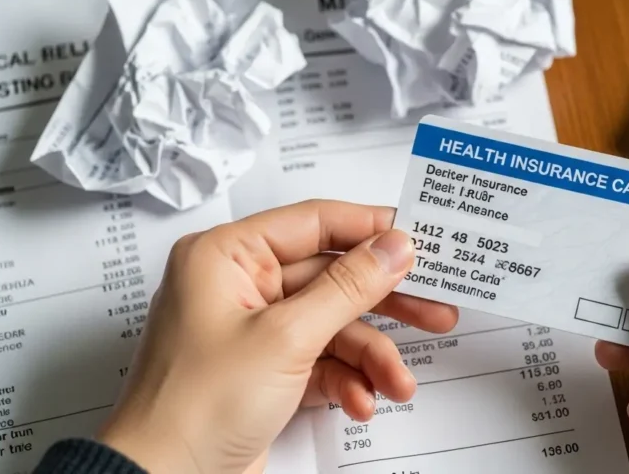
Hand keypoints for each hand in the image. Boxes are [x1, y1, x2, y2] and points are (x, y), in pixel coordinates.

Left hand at [96, 200, 457, 473]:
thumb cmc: (193, 406)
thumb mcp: (286, 337)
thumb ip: (348, 287)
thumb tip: (393, 246)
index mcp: (225, 256)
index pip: (313, 222)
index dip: (371, 228)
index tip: (419, 238)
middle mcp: (237, 286)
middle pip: (331, 276)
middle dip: (384, 300)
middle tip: (435, 306)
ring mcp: (252, 330)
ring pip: (332, 324)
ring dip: (369, 355)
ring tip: (398, 381)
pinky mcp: (264, 370)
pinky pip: (320, 360)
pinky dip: (345, 380)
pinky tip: (361, 400)